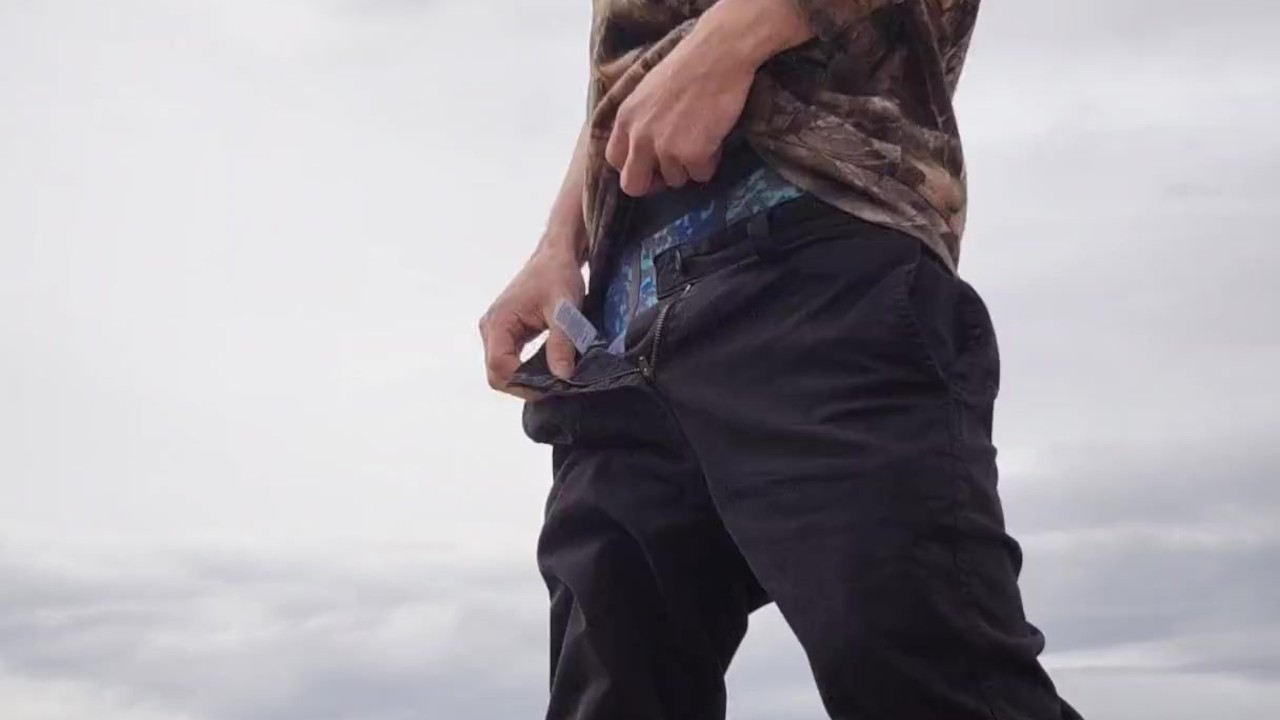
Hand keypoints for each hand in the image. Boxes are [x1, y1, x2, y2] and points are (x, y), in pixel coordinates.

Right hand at [479, 244, 584, 398]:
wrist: (555, 257)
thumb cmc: (557, 275)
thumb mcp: (564, 310)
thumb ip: (561, 342)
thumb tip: (562, 375)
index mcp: (499, 322)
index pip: (499, 368)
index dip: (523, 384)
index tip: (552, 386)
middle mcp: (491, 329)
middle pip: (497, 374)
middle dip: (524, 385)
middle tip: (556, 386)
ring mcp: (496, 332)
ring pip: (503, 370)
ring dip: (526, 379)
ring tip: (554, 378)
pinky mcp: (506, 333)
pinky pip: (510, 361)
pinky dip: (527, 370)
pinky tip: (549, 368)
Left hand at [604, 25, 758, 196]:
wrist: (717, 54)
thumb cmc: (687, 65)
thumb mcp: (645, 92)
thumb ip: (638, 121)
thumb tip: (642, 148)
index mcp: (625, 119)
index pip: (614, 160)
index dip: (632, 166)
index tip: (649, 163)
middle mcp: (640, 138)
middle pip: (633, 185)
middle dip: (652, 183)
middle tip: (672, 170)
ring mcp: (665, 148)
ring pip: (675, 180)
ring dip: (688, 167)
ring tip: (701, 138)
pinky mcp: (693, 155)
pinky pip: (701, 175)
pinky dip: (710, 162)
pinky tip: (714, 137)